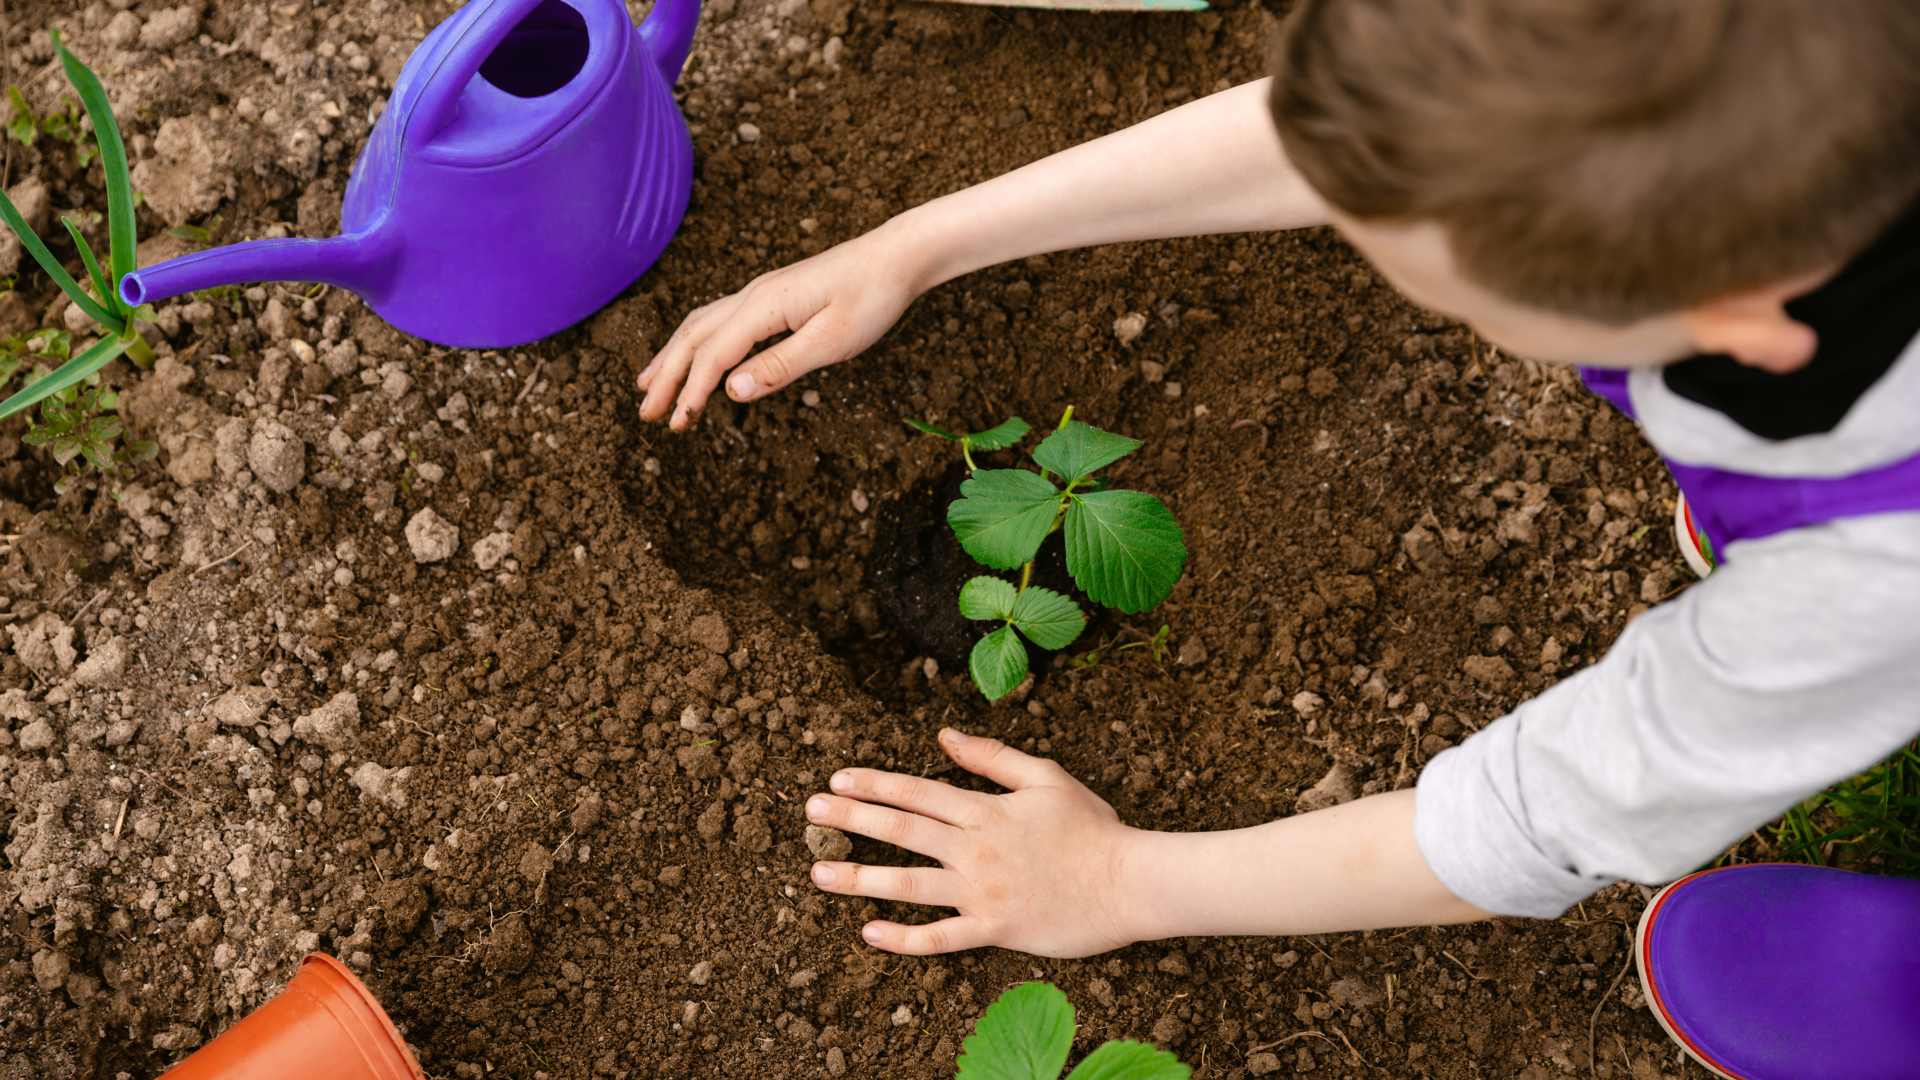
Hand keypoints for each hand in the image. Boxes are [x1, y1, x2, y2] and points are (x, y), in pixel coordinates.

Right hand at [636, 219, 928, 429]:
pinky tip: (693, 355)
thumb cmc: (871, 298)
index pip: (713, 355)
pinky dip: (696, 342)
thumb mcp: (832, 340)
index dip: (691, 392)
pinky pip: (718, 320)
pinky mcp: (770, 297)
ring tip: (648, 384)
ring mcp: (759, 294)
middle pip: (694, 337)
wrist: (895, 257)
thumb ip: (780, 366)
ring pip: (700, 325)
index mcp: (763, 307)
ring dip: (673, 357)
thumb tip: (731, 391)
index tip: (676, 424)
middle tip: (645, 414)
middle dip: (666, 376)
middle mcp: (752, 296)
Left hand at [805, 728, 1146, 957]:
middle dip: (852, 820)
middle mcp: (976, 849)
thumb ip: (992, 757)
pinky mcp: (995, 930)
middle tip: (810, 813)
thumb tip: (944, 736)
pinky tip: (869, 933)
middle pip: (902, 831)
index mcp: (986, 810)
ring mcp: (982, 892)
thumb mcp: (1046, 778)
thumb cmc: (1093, 828)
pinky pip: (940, 938)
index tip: (836, 780)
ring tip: (818, 875)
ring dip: (860, 879)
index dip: (874, 785)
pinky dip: (903, 938)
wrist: (1130, 882)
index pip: (918, 792)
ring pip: (909, 885)